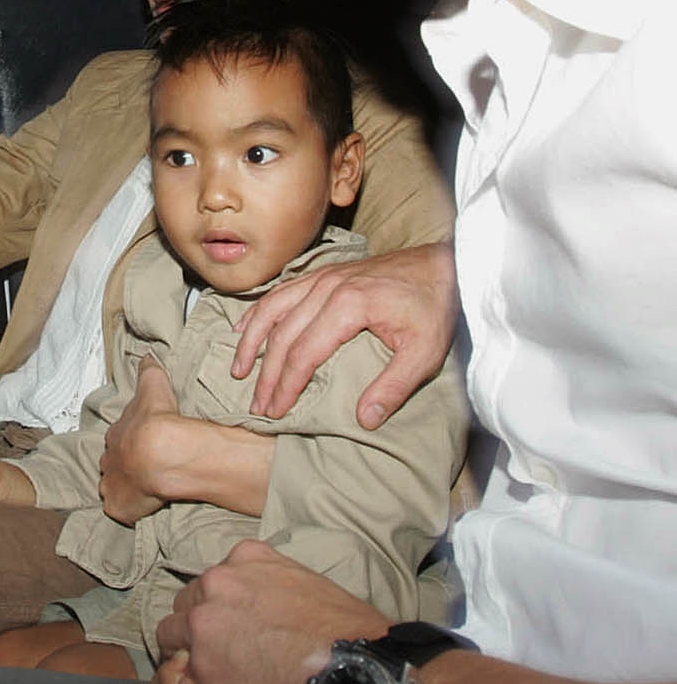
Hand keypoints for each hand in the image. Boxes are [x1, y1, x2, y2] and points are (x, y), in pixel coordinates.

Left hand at [98, 356, 178, 524]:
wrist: (162, 453)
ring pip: (112, 488)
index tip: (141, 442)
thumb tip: (147, 355)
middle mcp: (108, 461)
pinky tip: (141, 507)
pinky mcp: (119, 509)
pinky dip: (128, 509)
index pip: (118, 438)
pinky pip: (121, 510)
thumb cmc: (156, 419)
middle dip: (122, 465)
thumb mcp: (153, 385)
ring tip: (141, 488)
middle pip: (112, 463)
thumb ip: (148, 370)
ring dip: (123, 487)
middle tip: (141, 466)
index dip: (129, 440)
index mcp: (115, 435)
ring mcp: (111, 487)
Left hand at [152, 541, 389, 683]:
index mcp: (246, 557)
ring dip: (186, 651)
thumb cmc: (344, 634)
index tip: (232, 624)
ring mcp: (205, 619)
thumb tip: (269, 606)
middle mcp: (219, 580)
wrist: (351, 672)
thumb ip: (273, 586)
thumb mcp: (307, 585)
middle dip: (198, 624)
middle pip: (187, 601)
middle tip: (218, 652)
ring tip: (209, 674)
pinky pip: (179, 672)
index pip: (215, 578)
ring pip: (170, 632)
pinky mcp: (201, 661)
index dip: (221, 605)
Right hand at [231, 242, 457, 427]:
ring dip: (252, 340)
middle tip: (257, 405)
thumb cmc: (435, 307)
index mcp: (348, 305)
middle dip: (266, 373)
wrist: (444, 264)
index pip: (304, 352)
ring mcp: (322, 277)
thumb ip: (394, 387)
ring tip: (239, 368)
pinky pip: (281, 291)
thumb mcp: (425, 352)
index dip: (286, 385)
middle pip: (283, 335)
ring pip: (273, 308)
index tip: (276, 411)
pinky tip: (245, 326)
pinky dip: (259, 311)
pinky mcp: (324, 273)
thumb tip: (364, 419)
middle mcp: (327, 287)